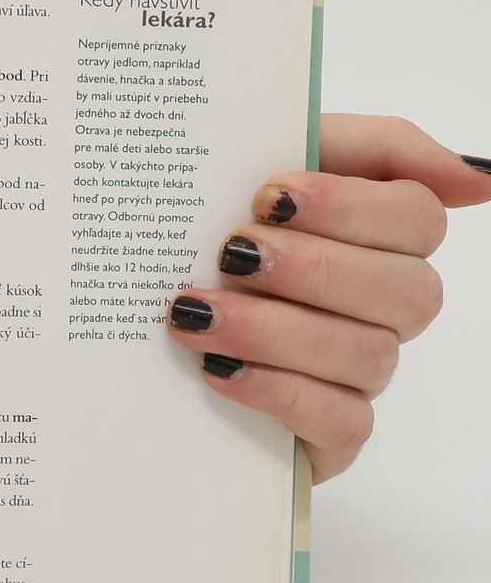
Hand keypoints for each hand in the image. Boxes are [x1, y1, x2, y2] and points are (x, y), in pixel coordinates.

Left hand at [166, 115, 490, 479]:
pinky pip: (342, 423)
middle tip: (232, 253)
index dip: (351, 205)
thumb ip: (367, 147)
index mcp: (379, 236)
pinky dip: (278, 391)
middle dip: (314, 269)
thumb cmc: (205, 231)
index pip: (418, 217)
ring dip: (277, 330)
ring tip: (197, 313)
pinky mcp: (329, 435)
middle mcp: (383, 307)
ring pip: (369, 356)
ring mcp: (359, 374)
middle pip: (408, 291)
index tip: (271, 196)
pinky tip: (217, 368)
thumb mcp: (260, 160)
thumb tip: (475, 179)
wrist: (126, 316)